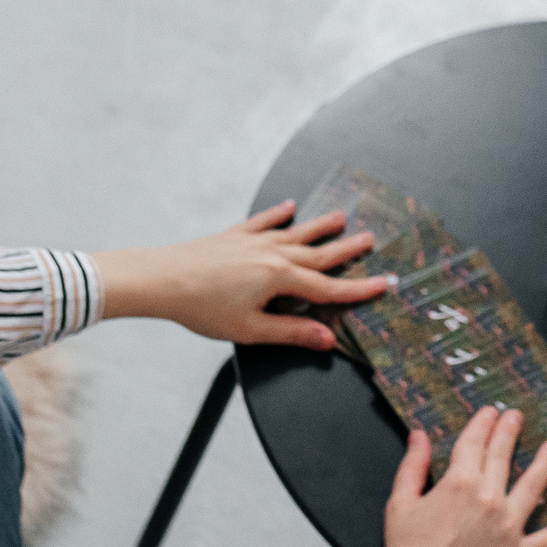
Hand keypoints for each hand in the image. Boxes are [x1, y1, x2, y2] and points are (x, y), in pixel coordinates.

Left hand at [94, 203, 390, 351]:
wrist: (162, 279)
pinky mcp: (234, 236)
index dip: (358, 289)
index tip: (384, 285)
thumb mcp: (250, 329)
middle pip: (318, 253)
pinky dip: (278, 214)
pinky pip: (263, 221)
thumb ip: (292, 333)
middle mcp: (272, 254)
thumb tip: (327, 338)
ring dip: (320, 227)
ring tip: (342, 217)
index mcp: (280, 278)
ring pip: (296, 232)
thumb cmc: (203, 308)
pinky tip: (288, 207)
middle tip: (372, 240)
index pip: (328, 287)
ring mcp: (253, 241)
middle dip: (347, 249)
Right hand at [367, 406, 546, 546]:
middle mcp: (489, 499)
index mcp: (458, 484)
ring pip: (534, 486)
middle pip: (502, 457)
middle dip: (510, 433)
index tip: (491, 412)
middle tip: (518, 417)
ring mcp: (509, 527)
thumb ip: (413, 466)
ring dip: (546, 462)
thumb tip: (419, 436)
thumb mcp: (400, 504)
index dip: (483, 424)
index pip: (474, 443)